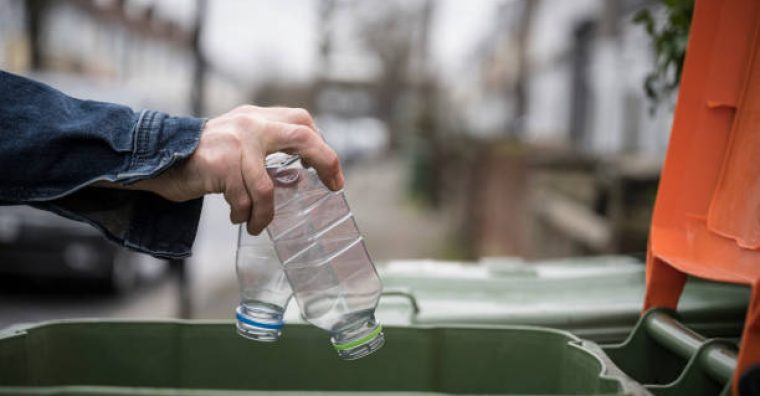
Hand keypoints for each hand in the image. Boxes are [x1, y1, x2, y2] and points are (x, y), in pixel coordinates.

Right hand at [134, 105, 343, 234]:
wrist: (157, 158)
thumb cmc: (202, 158)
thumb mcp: (237, 142)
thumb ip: (264, 147)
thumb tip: (300, 171)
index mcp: (257, 117)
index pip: (301, 120)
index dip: (321, 144)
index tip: (330, 171)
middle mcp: (250, 124)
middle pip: (302, 136)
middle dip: (325, 161)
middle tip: (334, 186)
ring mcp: (236, 143)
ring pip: (267, 186)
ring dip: (265, 213)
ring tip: (258, 224)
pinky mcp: (220, 164)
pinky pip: (244, 199)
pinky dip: (244, 215)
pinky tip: (239, 219)